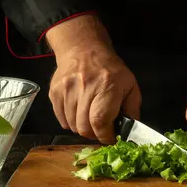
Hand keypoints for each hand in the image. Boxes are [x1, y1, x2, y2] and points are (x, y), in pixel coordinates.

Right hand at [45, 15, 140, 143]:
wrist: (83, 49)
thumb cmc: (110, 70)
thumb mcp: (130, 85)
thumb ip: (132, 109)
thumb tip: (129, 132)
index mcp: (106, 85)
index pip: (100, 121)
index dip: (105, 135)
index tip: (110, 137)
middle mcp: (84, 87)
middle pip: (84, 127)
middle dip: (94, 134)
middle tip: (101, 129)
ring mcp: (66, 90)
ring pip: (72, 126)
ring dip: (82, 128)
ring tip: (90, 118)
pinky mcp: (54, 92)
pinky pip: (61, 120)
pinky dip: (71, 122)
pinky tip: (79, 113)